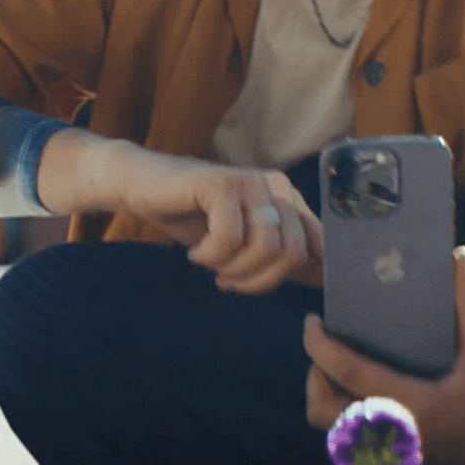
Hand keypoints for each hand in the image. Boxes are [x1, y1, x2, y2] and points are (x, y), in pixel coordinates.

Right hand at [39, 131, 322, 294]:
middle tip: (225, 279)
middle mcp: (277, 186)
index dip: (288, 277)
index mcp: (289, 200)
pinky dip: (210, 256)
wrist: (142, 186)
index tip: (251, 283)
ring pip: (266, 246)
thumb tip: (322, 278)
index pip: (316, 248)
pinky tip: (196, 252)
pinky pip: (230, 237)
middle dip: (257, 279)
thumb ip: (282, 256)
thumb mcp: (244, 244)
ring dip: (233, 268)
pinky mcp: (221, 183)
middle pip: (292, 253)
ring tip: (210, 263)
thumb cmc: (193, 218)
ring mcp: (251, 181)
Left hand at [304, 247, 464, 464]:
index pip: (349, 374)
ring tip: (335, 367)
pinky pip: (348, 440)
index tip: (311, 320)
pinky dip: (341, 414)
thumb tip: (459, 254)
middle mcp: (398, 435)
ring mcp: (391, 452)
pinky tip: (354, 387)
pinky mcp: (391, 458)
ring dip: (324, 399)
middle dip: (314, 378)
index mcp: (418, 406)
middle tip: (324, 348)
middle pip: (323, 412)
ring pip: (330, 432)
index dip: (320, 346)